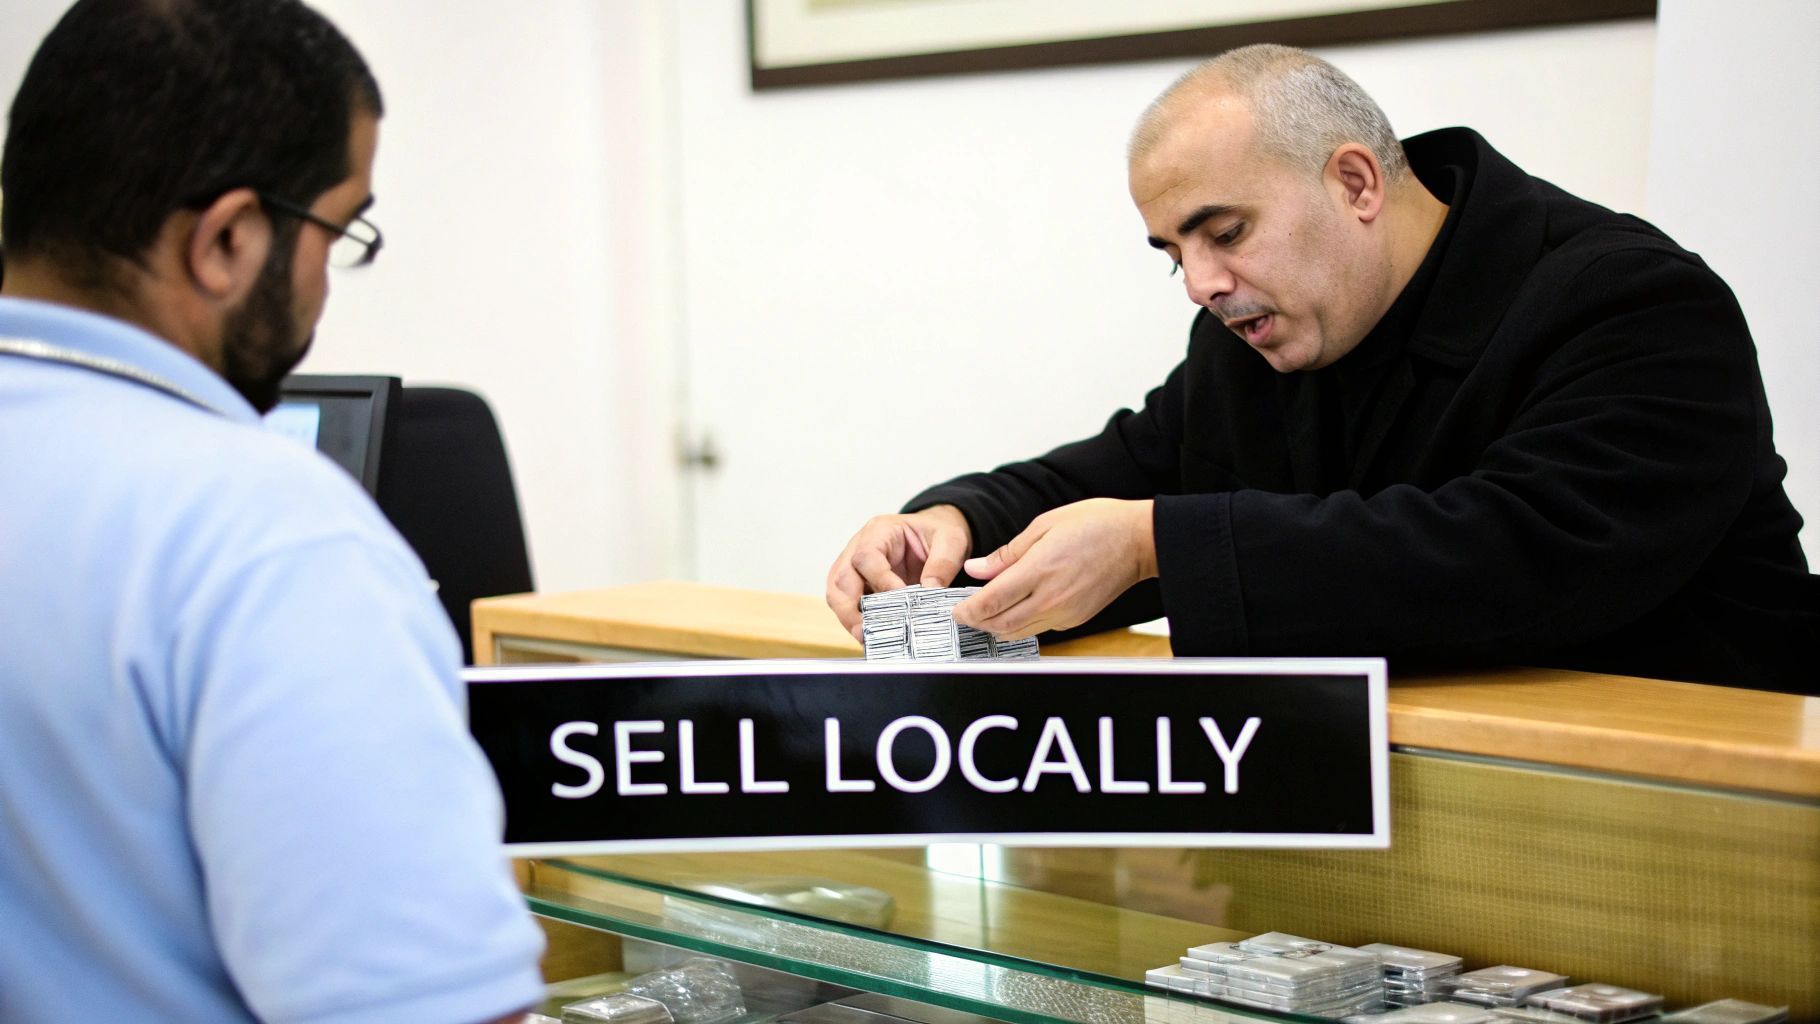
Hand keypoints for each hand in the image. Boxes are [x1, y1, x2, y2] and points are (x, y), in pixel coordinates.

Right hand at [826, 505, 972, 640]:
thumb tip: (928, 590)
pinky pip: (847, 606)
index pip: (866, 556)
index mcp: (879, 531)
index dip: (880, 580)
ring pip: (837, 594)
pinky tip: (871, 637)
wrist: (933, 536)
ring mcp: (854, 568)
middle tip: (866, 631)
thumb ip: (943, 562)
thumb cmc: (937, 533)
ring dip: (848, 618)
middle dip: (850, 607)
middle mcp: (859, 548)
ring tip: (865, 639)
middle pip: (841, 578)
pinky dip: (856, 622)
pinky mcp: (859, 587)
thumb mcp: (950, 539)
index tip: (901, 600)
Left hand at [952, 498, 1156, 640]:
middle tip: (964, 614)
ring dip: (996, 626)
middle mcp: (1051, 598)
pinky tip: (1015, 609)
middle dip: (977, 622)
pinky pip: (1039, 628)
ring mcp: (1065, 612)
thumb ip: (1006, 554)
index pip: (990, 602)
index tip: (955, 609)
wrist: (1138, 541)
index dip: (967, 610)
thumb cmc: (1095, 524)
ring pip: (1018, 632)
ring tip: (985, 613)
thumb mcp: (1043, 526)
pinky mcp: (1076, 619)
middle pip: (1000, 624)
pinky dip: (1020, 624)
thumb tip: (976, 569)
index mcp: (1039, 570)